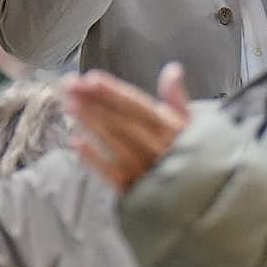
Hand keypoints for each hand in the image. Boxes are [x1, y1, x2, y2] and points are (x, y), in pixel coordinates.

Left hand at [65, 63, 189, 192]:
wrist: (197, 197)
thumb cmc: (187, 153)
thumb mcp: (189, 123)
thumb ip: (177, 97)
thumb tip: (173, 69)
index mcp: (171, 127)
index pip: (137, 105)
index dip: (112, 92)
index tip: (90, 79)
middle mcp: (158, 146)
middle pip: (120, 121)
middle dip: (93, 102)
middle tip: (69, 86)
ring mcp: (144, 169)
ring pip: (113, 144)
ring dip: (90, 124)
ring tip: (70, 106)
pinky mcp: (134, 189)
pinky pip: (111, 173)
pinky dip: (92, 158)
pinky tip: (75, 142)